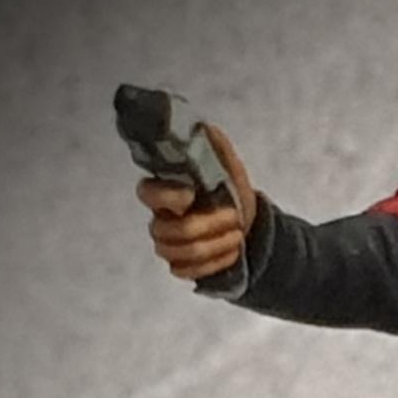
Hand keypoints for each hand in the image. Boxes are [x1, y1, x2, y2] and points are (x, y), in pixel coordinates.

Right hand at [138, 122, 257, 282]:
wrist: (252, 227)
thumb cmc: (233, 195)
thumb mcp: (230, 169)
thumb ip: (216, 148)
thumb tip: (204, 126)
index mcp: (168, 191)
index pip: (145, 193)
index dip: (166, 196)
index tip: (192, 194)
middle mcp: (161, 219)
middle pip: (165, 230)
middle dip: (206, 225)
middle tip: (234, 217)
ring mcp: (169, 244)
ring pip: (177, 253)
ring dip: (215, 244)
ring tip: (238, 235)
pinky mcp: (181, 265)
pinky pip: (185, 271)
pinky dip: (214, 263)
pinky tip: (232, 252)